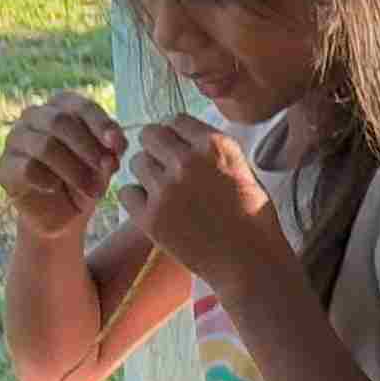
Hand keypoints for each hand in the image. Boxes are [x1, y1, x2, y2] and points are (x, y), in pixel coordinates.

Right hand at [0, 93, 125, 242]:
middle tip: (107, 170)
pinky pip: (27, 168)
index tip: (117, 145)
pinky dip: (49, 180)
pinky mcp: (5, 167)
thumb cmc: (86, 178)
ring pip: (45, 145)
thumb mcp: (106, 162)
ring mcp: (16, 140)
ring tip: (94, 190)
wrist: (65, 214)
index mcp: (62, 106)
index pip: (81, 106)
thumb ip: (111, 148)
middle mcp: (35, 116)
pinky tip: (57, 188)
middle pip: (60, 122)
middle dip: (88, 148)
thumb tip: (114, 143)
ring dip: (75, 170)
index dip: (101, 124)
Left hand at [114, 116, 291, 290]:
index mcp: (215, 145)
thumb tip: (182, 137)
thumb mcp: (242, 168)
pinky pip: (127, 193)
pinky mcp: (150, 217)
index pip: (176, 120)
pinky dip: (137, 200)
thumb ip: (212, 150)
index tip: (181, 148)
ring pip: (136, 163)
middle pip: (149, 135)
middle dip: (156, 148)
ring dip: (147, 173)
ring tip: (164, 191)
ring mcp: (166, 190)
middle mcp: (187, 161)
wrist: (248, 260)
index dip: (176, 134)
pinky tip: (155, 209)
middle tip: (166, 167)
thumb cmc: (253, 215)